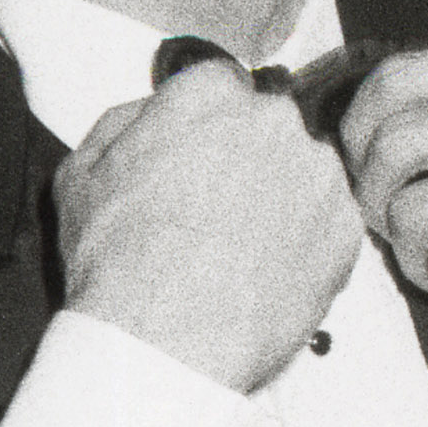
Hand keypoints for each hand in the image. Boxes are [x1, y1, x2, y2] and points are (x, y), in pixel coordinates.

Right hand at [58, 58, 363, 392]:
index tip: (195, 159)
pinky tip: (269, 272)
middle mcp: (275, 121)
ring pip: (304, 174)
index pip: (220, 85)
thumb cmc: (116, 260)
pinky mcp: (347, 227)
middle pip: (267, 128)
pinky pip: (330, 223)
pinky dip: (308, 243)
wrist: (166, 341)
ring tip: (241, 251)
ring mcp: (319, 174)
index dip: (204, 126)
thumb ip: (124, 122)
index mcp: (210, 95)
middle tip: (215, 212)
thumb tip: (152, 110)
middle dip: (246, 159)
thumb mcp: (81, 173)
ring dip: (282, 199)